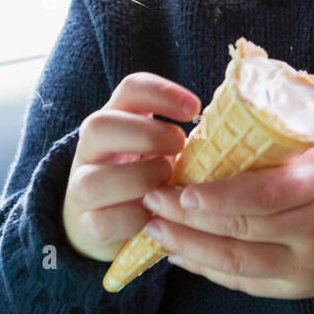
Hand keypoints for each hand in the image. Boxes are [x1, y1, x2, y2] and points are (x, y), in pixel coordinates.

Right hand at [61, 73, 200, 261]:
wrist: (105, 215)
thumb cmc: (148, 173)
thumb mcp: (161, 147)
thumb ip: (181, 136)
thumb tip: (232, 131)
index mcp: (116, 118)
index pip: (131, 89)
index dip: (163, 93)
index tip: (194, 109)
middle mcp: (91, 147)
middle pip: (99, 126)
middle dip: (146, 136)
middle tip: (180, 147)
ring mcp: (81, 186)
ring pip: (95, 180)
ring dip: (139, 181)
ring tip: (167, 183)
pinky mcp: (86, 224)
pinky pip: (103, 221)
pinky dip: (135, 219)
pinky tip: (156, 216)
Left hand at [138, 132, 313, 298]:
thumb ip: (280, 138)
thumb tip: (221, 120)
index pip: (263, 195)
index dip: (218, 197)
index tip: (180, 189)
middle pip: (243, 231)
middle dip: (188, 221)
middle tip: (151, 203)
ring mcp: (308, 266)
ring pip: (239, 264)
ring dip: (191, 249)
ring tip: (156, 231)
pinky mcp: (302, 289)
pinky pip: (248, 283)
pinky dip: (211, 271)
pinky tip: (183, 255)